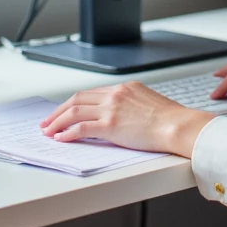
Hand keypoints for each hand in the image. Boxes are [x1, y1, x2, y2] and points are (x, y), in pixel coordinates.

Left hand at [39, 81, 210, 158]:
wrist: (179, 126)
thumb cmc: (171, 120)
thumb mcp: (149, 103)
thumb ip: (132, 105)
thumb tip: (122, 118)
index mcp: (125, 87)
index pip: (92, 93)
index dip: (74, 103)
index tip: (65, 111)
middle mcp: (115, 94)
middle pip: (77, 98)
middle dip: (58, 111)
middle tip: (47, 121)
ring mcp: (112, 108)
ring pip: (74, 111)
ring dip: (57, 122)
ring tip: (48, 131)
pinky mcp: (110, 125)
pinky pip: (81, 127)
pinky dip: (67, 133)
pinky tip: (61, 139)